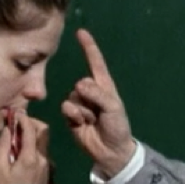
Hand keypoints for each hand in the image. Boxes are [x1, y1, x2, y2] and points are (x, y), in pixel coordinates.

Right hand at [0, 112, 50, 183]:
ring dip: (34, 134)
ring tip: (20, 137)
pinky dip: (35, 145)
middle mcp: (42, 158)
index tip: (15, 114)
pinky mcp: (48, 169)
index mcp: (30, 157)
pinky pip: (43, 150)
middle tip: (19, 124)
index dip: (23, 118)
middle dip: (32, 123)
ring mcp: (47, 164)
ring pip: (44, 140)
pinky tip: (24, 150)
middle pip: (44, 131)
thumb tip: (8, 129)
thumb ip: (4, 145)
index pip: (30, 129)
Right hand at [62, 29, 136, 176]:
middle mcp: (90, 92)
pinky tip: (81, 124)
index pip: (95, 62)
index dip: (88, 47)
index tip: (81, 32)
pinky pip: (67, 108)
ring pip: (73, 97)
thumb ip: (97, 94)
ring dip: (83, 110)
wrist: (111, 151)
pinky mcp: (71, 116)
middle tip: (99, 113)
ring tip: (92, 121)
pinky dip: (74, 115)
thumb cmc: (117, 127)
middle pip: (81, 83)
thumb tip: (78, 85)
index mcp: (103, 86)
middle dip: (89, 98)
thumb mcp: (113, 107)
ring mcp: (79, 104)